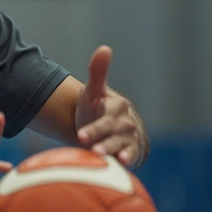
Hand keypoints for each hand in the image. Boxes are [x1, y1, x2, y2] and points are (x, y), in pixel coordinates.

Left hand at [75, 46, 145, 166]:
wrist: (106, 128)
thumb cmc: (97, 108)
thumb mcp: (94, 91)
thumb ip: (98, 73)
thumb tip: (105, 48)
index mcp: (116, 106)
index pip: (105, 117)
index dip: (94, 128)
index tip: (81, 136)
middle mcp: (124, 121)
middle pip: (111, 131)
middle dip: (101, 138)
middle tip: (88, 145)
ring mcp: (128, 137)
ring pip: (120, 144)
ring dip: (111, 150)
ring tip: (99, 155)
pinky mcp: (130, 150)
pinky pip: (130, 155)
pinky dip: (127, 159)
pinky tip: (121, 163)